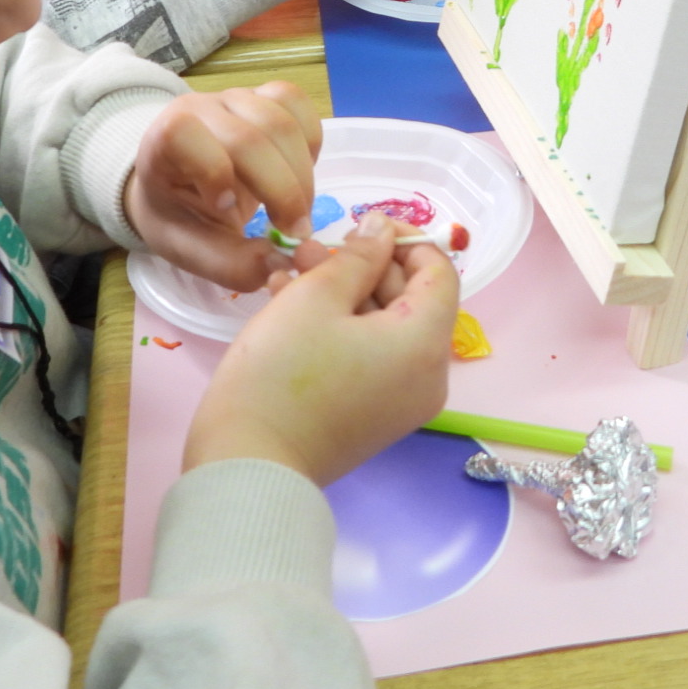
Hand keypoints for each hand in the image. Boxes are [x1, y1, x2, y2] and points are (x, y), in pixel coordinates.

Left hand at [123, 81, 322, 290]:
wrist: (176, 182)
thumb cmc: (177, 213)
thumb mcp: (190, 249)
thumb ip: (231, 263)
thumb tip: (282, 264)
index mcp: (164, 141)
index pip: (183, 133)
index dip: (211, 170)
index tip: (226, 210)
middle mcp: (200, 109)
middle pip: (251, 137)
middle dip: (282, 190)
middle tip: (295, 231)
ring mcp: (235, 97)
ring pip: (282, 121)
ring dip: (303, 174)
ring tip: (300, 211)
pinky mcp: (265, 96)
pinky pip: (298, 104)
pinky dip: (310, 142)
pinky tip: (301, 173)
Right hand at [184, 211, 459, 485]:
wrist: (249, 463)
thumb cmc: (281, 372)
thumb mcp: (316, 296)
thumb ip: (358, 255)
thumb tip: (382, 230)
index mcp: (426, 343)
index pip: (439, 272)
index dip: (404, 239)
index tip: (359, 224)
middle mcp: (428, 376)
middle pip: (411, 300)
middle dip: (362, 266)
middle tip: (307, 250)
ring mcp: (403, 402)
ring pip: (384, 327)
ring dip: (343, 294)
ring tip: (288, 274)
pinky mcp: (375, 417)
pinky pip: (371, 357)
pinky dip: (340, 329)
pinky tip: (289, 306)